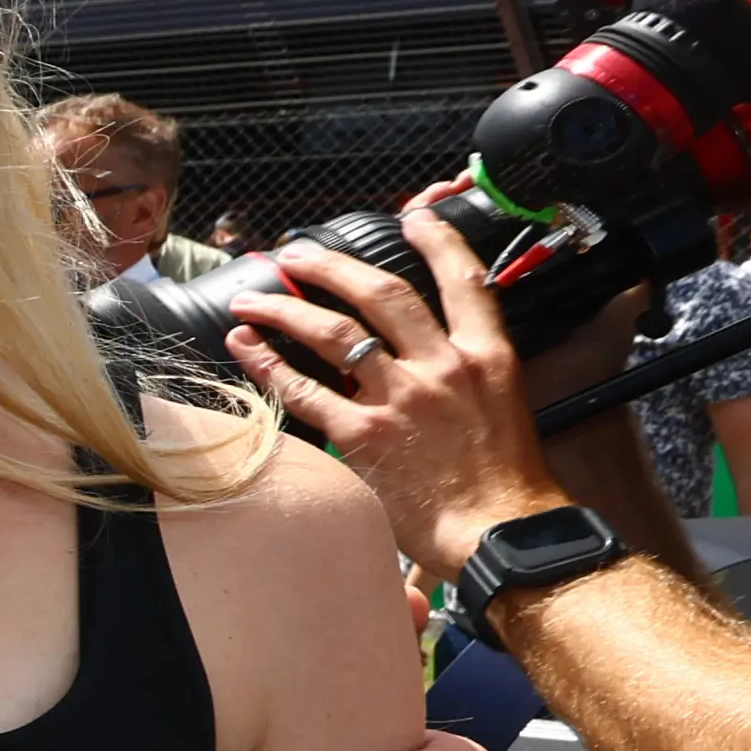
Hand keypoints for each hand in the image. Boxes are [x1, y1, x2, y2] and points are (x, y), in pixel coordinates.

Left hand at [226, 188, 570, 577]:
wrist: (503, 532)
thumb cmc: (505, 482)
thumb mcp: (503, 408)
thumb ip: (464, 376)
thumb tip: (424, 360)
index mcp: (487, 357)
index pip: (465, 280)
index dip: (437, 242)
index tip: (412, 217)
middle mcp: (443, 366)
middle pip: (382, 293)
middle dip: (332, 266)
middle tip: (297, 255)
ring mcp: (401, 398)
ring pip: (333, 332)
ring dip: (285, 309)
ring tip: (251, 298)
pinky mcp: (363, 435)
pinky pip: (303, 389)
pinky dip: (268, 364)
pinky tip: (245, 347)